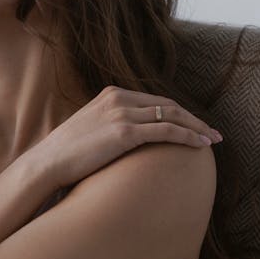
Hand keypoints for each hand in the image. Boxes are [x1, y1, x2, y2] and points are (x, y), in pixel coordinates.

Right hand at [41, 86, 221, 189]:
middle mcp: (118, 99)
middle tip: (212, 133)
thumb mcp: (90, 130)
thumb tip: (123, 140)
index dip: (178, 113)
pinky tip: (200, 145)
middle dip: (193, 119)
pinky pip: (165, 131)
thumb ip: (109, 126)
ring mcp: (121, 114)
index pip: (154, 101)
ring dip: (196, 128)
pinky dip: (187, 137)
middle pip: (167, 105)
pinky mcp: (124, 132)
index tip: (193, 125)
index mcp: (111, 95)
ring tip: (212, 140)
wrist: (47, 163)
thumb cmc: (66, 154)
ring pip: (171, 116)